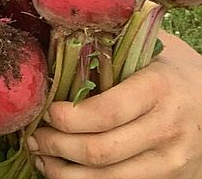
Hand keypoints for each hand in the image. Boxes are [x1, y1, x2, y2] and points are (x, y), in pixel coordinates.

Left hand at [30, 32, 201, 177]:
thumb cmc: (173, 69)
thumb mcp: (152, 50)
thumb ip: (113, 49)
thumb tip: (61, 43)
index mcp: (158, 89)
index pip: (106, 112)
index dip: (70, 118)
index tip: (48, 112)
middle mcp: (167, 129)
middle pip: (101, 151)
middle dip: (59, 147)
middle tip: (36, 136)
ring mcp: (172, 162)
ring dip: (67, 174)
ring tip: (43, 159)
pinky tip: (68, 173)